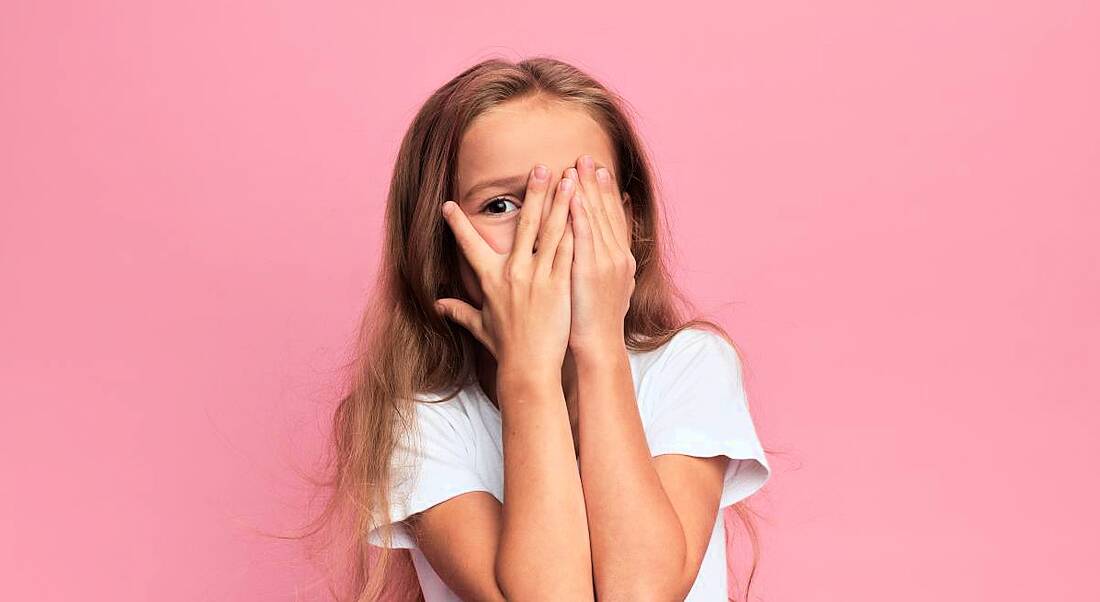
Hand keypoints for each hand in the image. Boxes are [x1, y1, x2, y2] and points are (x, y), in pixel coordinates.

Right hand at [435, 164, 576, 373]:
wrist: (529, 367)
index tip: (447, 205)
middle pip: (523, 224)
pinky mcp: (559, 284)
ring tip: (568, 177)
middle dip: (532, 193)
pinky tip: (584, 210)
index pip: (470, 245)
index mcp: (490, 279)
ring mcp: (537, 276)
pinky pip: (569, 249)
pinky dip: (576, 227)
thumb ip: (459, 311)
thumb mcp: (479, 326)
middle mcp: (512, 272)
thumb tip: (438, 304)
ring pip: (550, 230)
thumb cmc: (506, 348)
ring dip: (559, 201)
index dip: (457, 225)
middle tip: (540, 167)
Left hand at [565, 154, 635, 357]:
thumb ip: (605, 266)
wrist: (599, 347)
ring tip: (578, 166)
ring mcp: (605, 263)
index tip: (599, 170)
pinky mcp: (590, 271)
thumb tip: (605, 254)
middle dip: (595, 183)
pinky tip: (574, 196)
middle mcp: (616, 256)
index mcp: (619, 260)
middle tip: (587, 157)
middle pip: (605, 212)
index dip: (606, 193)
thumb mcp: (607, 290)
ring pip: (595, 219)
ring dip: (586, 190)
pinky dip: (581, 215)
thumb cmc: (595, 323)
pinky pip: (585, 237)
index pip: (612, 218)